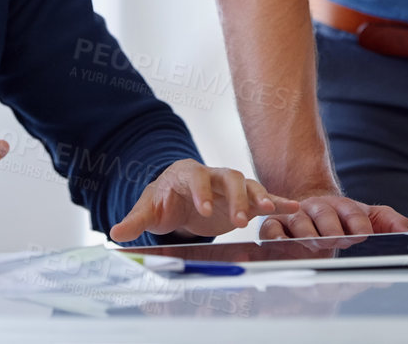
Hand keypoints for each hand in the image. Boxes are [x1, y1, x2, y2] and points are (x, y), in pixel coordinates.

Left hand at [108, 160, 299, 240]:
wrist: (177, 198)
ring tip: (268, 212)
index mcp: (186, 175)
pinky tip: (293, 209)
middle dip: (235, 196)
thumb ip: (135, 221)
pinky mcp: (243, 199)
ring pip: (247, 184)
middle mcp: (211, 175)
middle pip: (228, 177)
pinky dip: (278, 202)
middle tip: (239, 220)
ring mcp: (229, 186)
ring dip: (258, 197)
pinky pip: (263, 196)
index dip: (201, 193)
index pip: (196, 177)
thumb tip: (115, 232)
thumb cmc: (163, 201)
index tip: (205, 211)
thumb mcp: (148, 210)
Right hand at [257, 191, 407, 239]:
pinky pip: (270, 229)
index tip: (364, 235)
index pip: (352, 212)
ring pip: (298, 220)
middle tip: (339, 239)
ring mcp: (296, 217)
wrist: (308, 211)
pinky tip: (281, 242)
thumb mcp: (369, 218)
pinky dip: (273, 234)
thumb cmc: (341, 220)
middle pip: (324, 214)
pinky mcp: (275, 227)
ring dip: (306, 232)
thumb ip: (390, 223)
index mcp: (342, 208)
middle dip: (331, 227)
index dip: (357, 222)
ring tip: (315, 243)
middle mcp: (318, 209)